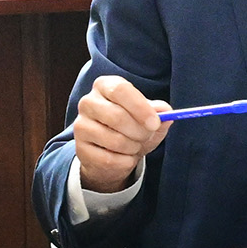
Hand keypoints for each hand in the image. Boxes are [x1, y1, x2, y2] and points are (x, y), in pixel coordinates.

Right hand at [74, 75, 171, 191]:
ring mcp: (81, 125)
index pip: (121, 90)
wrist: (111, 154)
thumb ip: (159, 112)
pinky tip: (124, 157)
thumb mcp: (148, 118)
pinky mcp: (80, 149)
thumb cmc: (131, 129)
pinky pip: (109, 159)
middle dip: (140, 131)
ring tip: (135, 146)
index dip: (140, 107)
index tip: (155, 122)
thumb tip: (166, 111)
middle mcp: (88, 102)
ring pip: (115, 140)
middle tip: (147, 136)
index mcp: (105, 86)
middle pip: (117, 116)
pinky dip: (125, 162)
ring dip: (133, 147)